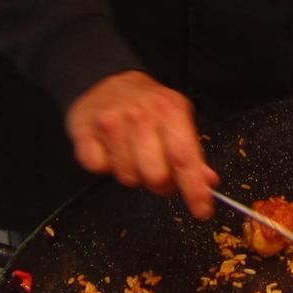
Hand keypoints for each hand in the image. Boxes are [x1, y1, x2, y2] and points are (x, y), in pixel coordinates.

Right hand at [65, 71, 217, 218]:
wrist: (104, 81)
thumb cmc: (147, 107)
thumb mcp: (177, 120)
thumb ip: (192, 153)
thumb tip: (209, 182)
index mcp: (170, 110)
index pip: (185, 158)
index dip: (195, 189)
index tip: (203, 210)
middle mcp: (140, 114)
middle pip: (156, 175)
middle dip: (161, 183)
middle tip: (158, 172)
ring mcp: (110, 122)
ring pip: (127, 176)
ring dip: (133, 173)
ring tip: (132, 154)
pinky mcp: (83, 132)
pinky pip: (98, 169)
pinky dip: (105, 165)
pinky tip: (110, 149)